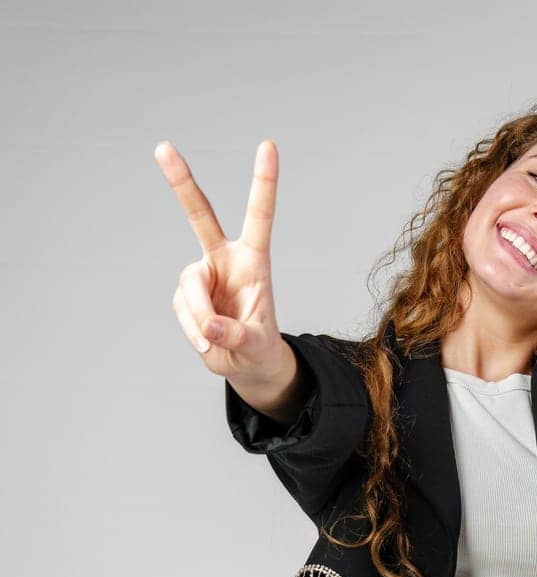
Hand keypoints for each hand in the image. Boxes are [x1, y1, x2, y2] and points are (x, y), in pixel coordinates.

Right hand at [154, 138, 290, 387]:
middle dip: (181, 182)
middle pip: (199, 216)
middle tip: (162, 147)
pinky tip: (206, 341)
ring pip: (189, 287)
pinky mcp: (185, 295)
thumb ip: (238, 337)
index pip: (259, 216)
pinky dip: (193, 331)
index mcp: (253, 259)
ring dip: (200, 317)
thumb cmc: (259, 348)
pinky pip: (183, 311)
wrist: (245, 365)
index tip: (268, 145)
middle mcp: (224, 259)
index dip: (264, 182)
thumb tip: (211, 329)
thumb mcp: (258, 346)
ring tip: (215, 340)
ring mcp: (201, 275)